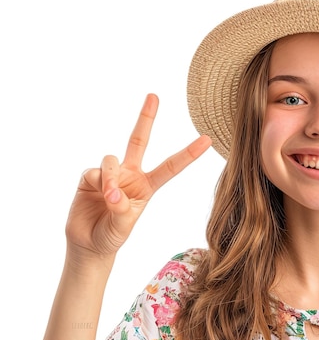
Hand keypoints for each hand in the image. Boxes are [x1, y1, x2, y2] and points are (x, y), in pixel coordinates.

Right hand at [66, 94, 210, 259]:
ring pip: (112, 160)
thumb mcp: (123, 226)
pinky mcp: (90, 176)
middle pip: (138, 141)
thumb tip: (112, 191)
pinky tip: (96, 195)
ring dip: (112, 178)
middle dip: (146, 118)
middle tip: (154, 96)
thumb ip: (121, 209)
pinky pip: (95, 171)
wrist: (89, 243)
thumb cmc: (113, 235)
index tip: (207, 139)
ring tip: (110, 198)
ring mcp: (110, 174)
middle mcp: (131, 175)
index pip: (171, 167)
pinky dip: (98, 183)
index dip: (188, 153)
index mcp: (148, 186)